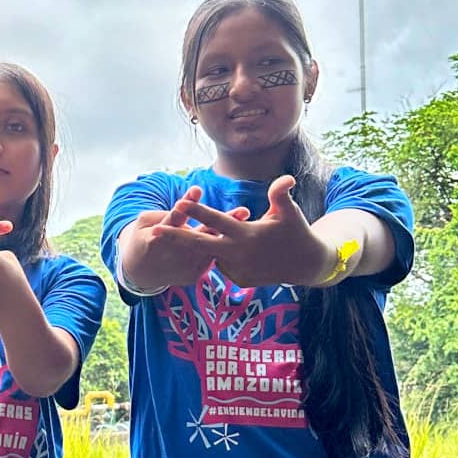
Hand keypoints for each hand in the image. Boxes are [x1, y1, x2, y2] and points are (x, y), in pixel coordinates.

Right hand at [124, 186, 250, 289]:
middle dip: (222, 221)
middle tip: (242, 210)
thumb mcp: (144, 222)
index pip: (173, 219)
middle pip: (200, 235)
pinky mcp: (194, 275)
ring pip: (210, 247)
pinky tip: (232, 233)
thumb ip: (166, 214)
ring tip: (243, 215)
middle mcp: (173, 256)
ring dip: (228, 231)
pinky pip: (211, 258)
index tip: (197, 190)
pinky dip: (220, 245)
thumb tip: (189, 208)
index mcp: (155, 240)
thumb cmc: (144, 238)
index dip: (185, 206)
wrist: (141, 271)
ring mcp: (185, 268)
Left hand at [158, 174, 330, 288]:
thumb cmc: (296, 232)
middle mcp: (238, 254)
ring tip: (233, 239)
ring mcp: (237, 270)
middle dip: (175, 237)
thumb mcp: (289, 213)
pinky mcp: (238, 280)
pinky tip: (243, 253)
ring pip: (213, 253)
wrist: (305, 265)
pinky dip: (227, 255)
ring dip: (212, 244)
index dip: (198, 211)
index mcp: (247, 234)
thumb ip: (280, 194)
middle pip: (200, 244)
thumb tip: (287, 177)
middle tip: (152, 231)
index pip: (217, 220)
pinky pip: (224, 264)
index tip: (179, 203)